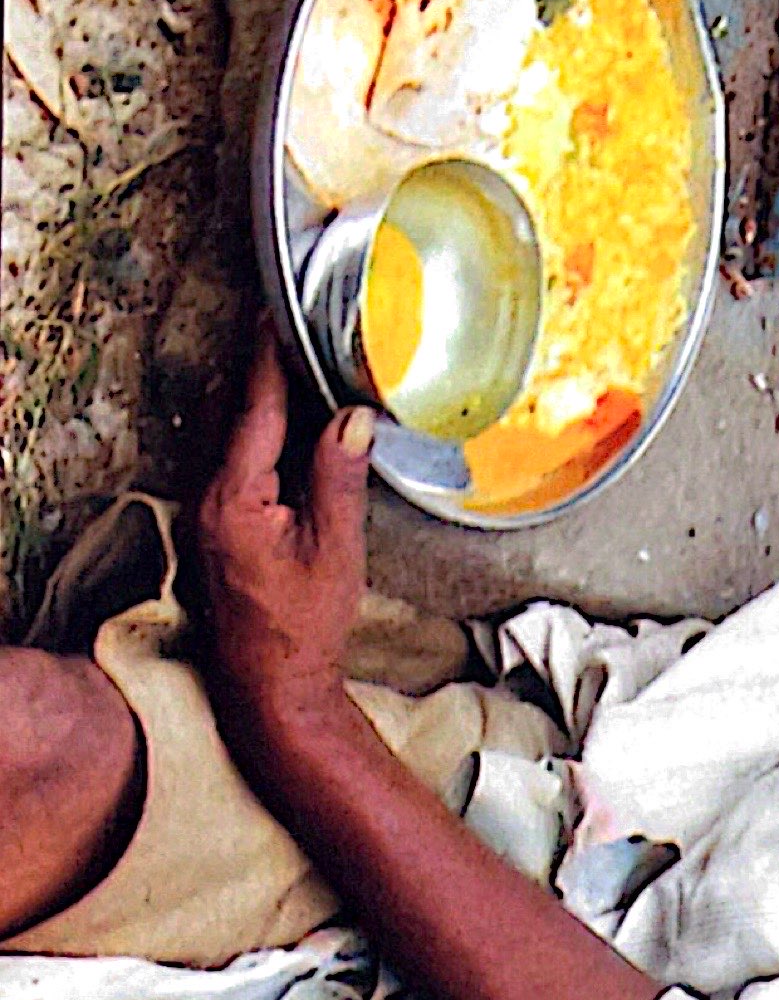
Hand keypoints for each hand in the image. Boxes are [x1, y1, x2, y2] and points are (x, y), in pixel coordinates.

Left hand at [193, 330, 372, 749]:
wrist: (269, 687)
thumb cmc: (304, 625)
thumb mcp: (335, 548)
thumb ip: (339, 476)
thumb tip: (352, 415)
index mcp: (235, 498)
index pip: (255, 408)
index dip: (269, 357)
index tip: (276, 313)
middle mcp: (207, 499)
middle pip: (232, 412)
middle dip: (260, 366)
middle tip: (289, 323)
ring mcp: (204, 513)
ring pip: (227, 435)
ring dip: (256, 397)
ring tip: (291, 361)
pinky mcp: (212, 526)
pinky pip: (229, 459)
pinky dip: (253, 430)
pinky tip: (283, 423)